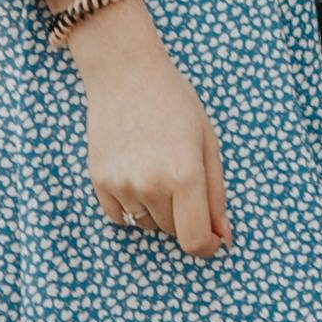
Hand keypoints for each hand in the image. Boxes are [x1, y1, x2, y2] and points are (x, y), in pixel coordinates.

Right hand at [60, 0, 228, 259]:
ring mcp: (121, 185)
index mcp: (185, 175)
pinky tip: (136, 173)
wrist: (125, 74)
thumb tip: (222, 237)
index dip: (206, 246)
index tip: (211, 238)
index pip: (195, 240)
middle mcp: (151, 186)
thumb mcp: (208, 143)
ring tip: (157, 168)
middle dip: (185, 217)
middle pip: (172, 232)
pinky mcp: (99, 182)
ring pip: (147, 225)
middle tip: (183, 179)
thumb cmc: (175, 103)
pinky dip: (132, 207)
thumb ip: (217, 194)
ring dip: (158, 211)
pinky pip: (120, 218)